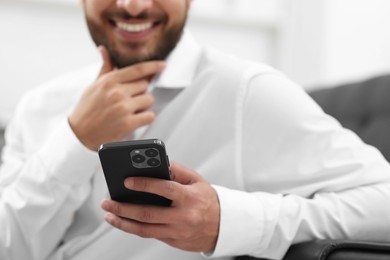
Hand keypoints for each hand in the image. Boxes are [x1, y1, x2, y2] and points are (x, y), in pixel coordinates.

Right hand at [68, 45, 164, 150]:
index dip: (153, 66)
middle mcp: (117, 93)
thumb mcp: (93, 86)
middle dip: (140, 92)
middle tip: (130, 99)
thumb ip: (105, 69)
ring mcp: (123, 108)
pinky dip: (146, 118)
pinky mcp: (128, 123)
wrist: (79, 134)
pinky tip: (136, 119)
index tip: (162, 65)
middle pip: (145, 85)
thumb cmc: (86, 110)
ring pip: (149, 100)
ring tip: (132, 110)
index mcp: (109, 81)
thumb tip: (104, 50)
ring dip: (144, 105)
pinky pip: (150, 116)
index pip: (137, 69)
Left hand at [100, 161, 219, 252]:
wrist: (222, 226)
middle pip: (148, 213)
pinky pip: (150, 234)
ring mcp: (178, 232)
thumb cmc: (207, 200)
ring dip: (123, 222)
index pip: (164, 189)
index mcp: (189, 198)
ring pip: (145, 229)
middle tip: (107, 201)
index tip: (126, 180)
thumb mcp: (197, 181)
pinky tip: (124, 221)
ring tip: (109, 214)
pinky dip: (135, 228)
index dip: (144, 184)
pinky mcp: (174, 241)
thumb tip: (158, 163)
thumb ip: (177, 171)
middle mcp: (183, 216)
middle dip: (124, 208)